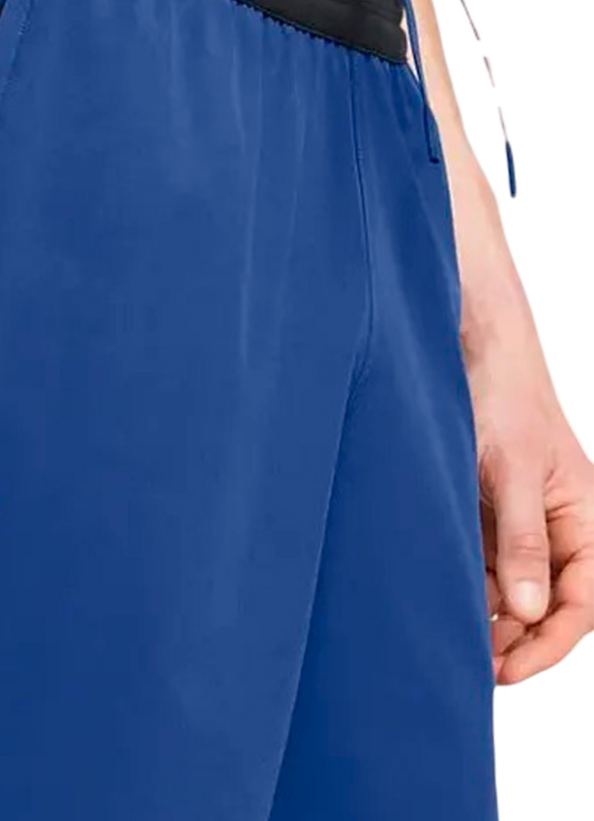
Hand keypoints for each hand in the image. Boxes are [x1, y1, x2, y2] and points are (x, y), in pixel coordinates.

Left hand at [467, 326, 593, 684]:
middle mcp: (559, 526)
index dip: (551, 642)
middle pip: (549, 602)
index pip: (584, 601)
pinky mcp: (487, 511)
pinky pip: (484, 559)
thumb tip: (530, 609)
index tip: (510, 668)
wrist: (469, 352)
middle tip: (474, 663)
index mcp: (587, 519)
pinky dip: (468, 582)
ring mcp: (521, 520)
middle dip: (517, 637)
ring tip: (453, 637)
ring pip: (514, 586)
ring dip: (490, 615)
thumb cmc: (504, 399)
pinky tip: (442, 596)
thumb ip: (523, 540)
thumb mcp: (514, 472)